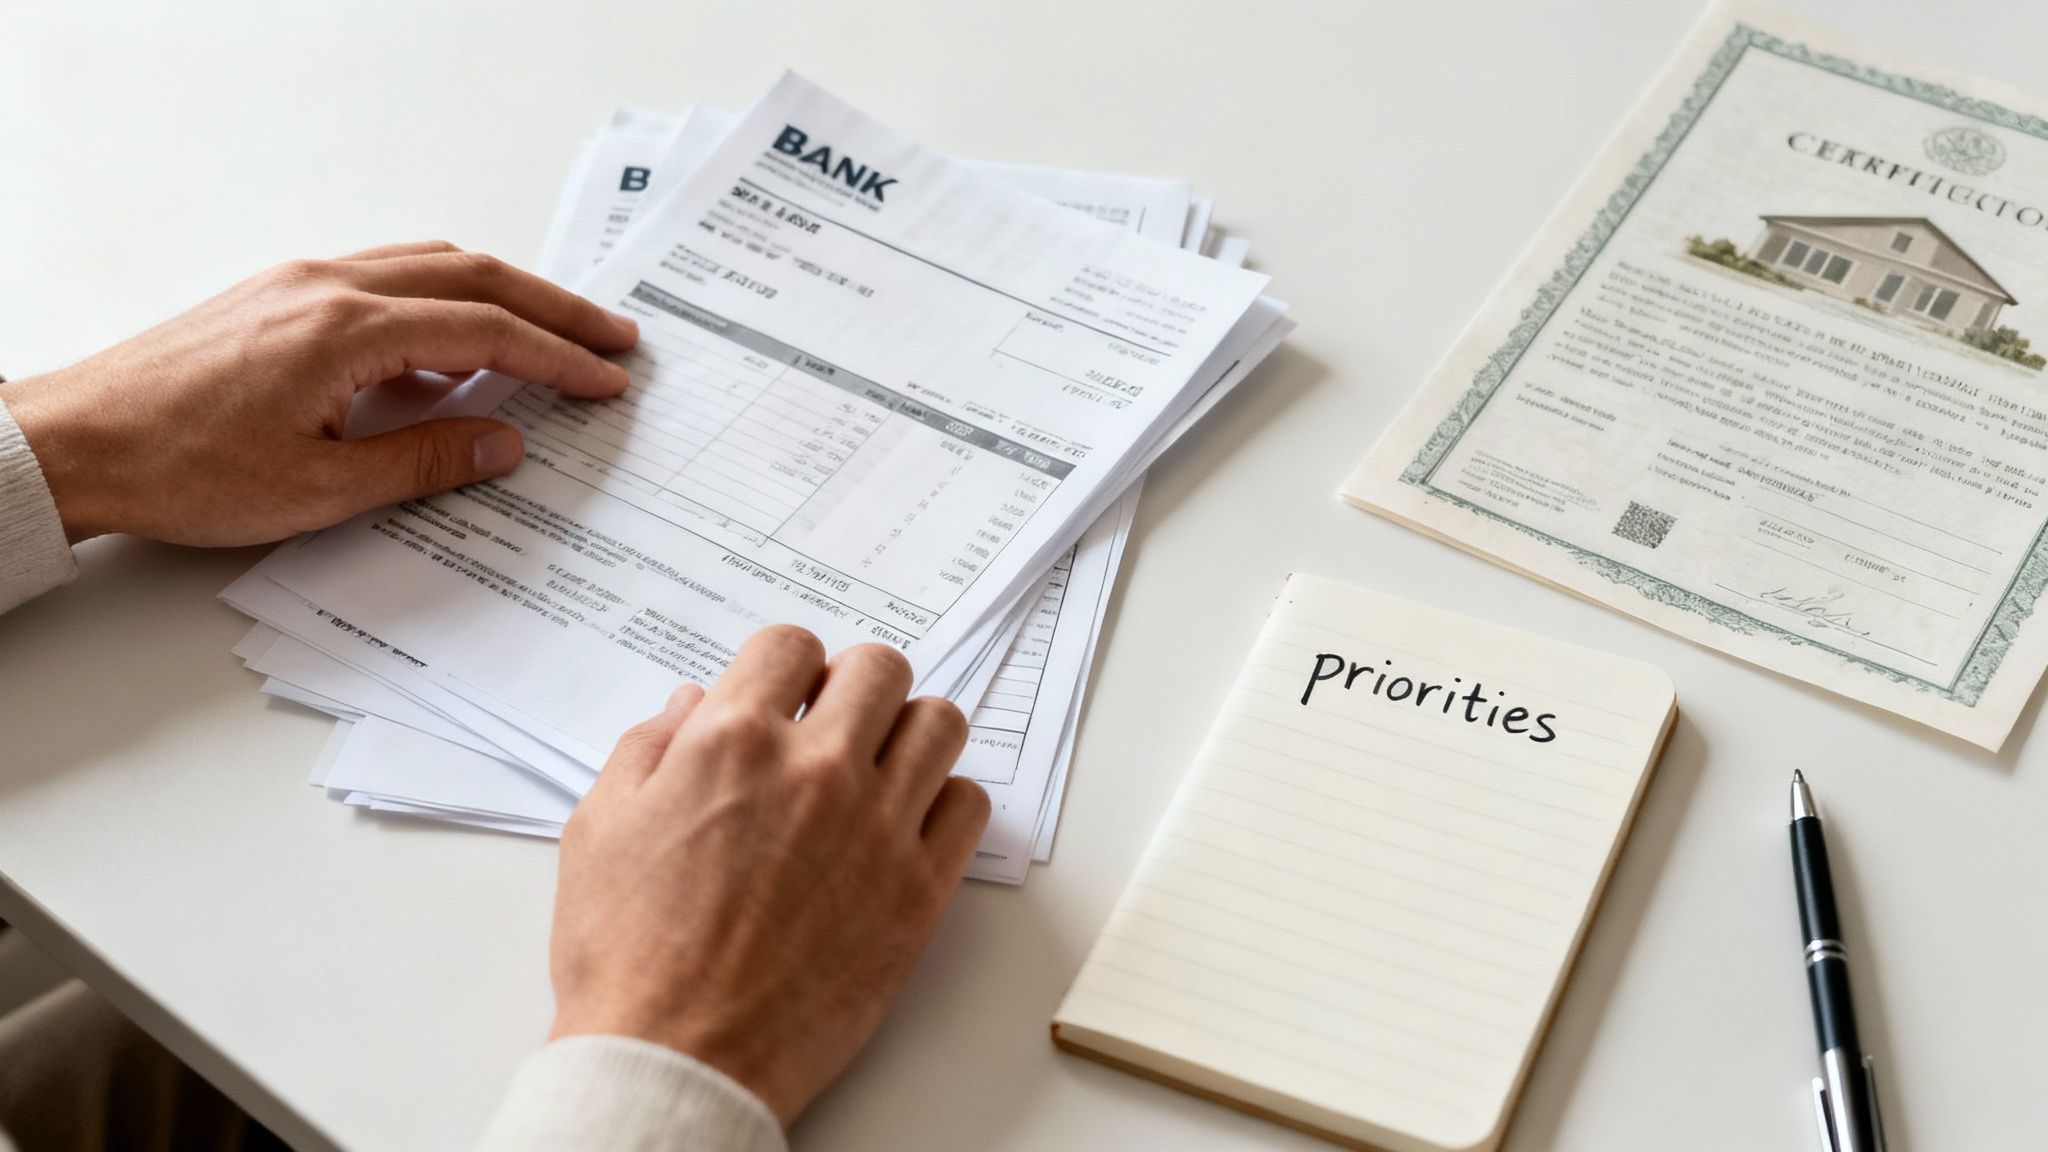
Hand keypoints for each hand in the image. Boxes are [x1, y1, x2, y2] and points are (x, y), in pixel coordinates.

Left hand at [0, 241, 636, 545]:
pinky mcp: (277, 297)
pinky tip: (451, 351)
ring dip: (499, 294)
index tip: (607, 379)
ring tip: (550, 331)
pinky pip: (383, 280)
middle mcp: (329, 286)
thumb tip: (503, 444)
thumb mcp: (321, 488)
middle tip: (612, 336)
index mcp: (348, 330)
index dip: (557, 358)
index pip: (485, 332)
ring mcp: (299, 283)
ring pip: (427, 265)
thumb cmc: (181, 469)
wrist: (75, 442)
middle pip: (471, 275)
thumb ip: (424, 460)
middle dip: (551, 307)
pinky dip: (440, 302)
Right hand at [547, 625, 989, 1124]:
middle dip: (852, 687)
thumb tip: (691, 704)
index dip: (783, 667)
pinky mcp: (919, 891)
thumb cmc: (628, 957)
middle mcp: (816, 771)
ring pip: (938, 724)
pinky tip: (904, 826)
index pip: (791, 645)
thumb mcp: (599, 829)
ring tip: (876, 770)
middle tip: (831, 727)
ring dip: (907, 733)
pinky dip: (943, 803)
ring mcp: (878, 828)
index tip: (781, 698)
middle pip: (878, 668)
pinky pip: (969, 806)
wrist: (677, 1059)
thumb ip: (648, 749)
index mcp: (733, 743)